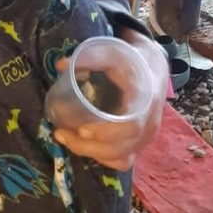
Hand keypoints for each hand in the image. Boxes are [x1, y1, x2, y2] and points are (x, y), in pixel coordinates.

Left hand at [53, 30, 166, 170]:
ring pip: (121, 157)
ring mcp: (146, 136)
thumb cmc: (130, 60)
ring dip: (90, 153)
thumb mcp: (113, 52)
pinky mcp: (139, 143)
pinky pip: (122, 160)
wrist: (152, 68)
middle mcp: (150, 122)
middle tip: (60, 133)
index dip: (107, 132)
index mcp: (146, 98)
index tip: (81, 130)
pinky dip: (102, 158)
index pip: (132, 126)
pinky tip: (83, 147)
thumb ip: (88, 57)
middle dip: (88, 146)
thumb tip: (59, 65)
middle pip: (122, 147)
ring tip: (64, 138)